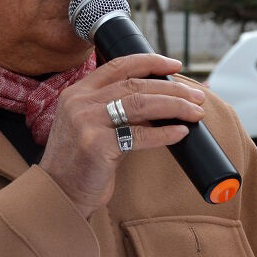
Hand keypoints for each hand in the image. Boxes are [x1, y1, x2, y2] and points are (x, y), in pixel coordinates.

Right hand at [40, 54, 205, 217]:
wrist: (59, 194)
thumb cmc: (81, 163)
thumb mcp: (93, 127)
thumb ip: (118, 112)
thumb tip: (162, 102)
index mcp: (78, 93)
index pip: (119, 65)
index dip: (151, 62)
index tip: (176, 66)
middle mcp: (80, 102)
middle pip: (136, 85)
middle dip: (173, 89)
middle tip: (196, 96)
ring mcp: (87, 122)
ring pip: (141, 104)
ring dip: (175, 106)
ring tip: (195, 112)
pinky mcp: (97, 145)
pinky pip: (140, 134)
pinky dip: (165, 133)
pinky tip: (181, 133)